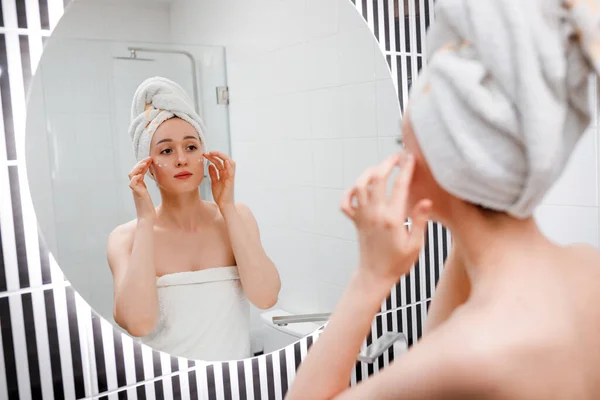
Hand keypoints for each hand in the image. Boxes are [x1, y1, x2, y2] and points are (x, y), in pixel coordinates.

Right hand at [128, 157, 155, 222]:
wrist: (147, 218)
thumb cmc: (148, 209)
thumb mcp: (147, 195)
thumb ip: (146, 187)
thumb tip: (152, 181)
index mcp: (138, 186)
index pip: (138, 172)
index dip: (143, 164)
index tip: (150, 159)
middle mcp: (135, 187)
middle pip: (133, 171)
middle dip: (140, 163)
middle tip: (149, 158)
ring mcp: (135, 190)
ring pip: (132, 174)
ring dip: (138, 167)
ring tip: (145, 163)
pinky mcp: (137, 194)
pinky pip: (132, 183)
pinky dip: (136, 177)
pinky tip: (141, 174)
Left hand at [204, 151, 235, 210]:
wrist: (224, 205)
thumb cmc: (220, 195)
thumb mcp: (214, 182)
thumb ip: (213, 174)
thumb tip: (210, 165)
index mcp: (223, 174)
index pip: (219, 162)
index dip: (212, 157)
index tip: (205, 154)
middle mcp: (227, 173)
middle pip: (224, 160)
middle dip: (216, 154)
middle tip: (208, 152)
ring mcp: (230, 177)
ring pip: (230, 162)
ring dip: (222, 156)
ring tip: (214, 153)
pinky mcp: (231, 181)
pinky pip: (232, 171)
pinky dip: (229, 165)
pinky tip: (224, 161)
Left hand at [340, 152, 431, 282]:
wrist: (375, 275)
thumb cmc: (398, 262)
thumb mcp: (416, 245)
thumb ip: (420, 221)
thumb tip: (427, 201)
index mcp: (392, 218)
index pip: (400, 186)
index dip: (406, 169)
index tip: (411, 158)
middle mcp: (374, 214)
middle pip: (377, 179)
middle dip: (387, 163)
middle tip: (397, 157)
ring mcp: (362, 216)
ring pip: (360, 186)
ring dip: (369, 172)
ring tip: (381, 168)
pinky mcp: (355, 220)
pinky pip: (346, 202)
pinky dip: (350, 191)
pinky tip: (360, 188)